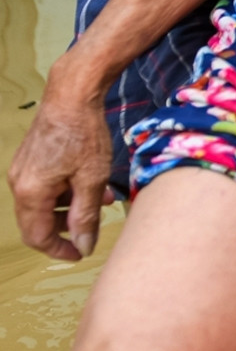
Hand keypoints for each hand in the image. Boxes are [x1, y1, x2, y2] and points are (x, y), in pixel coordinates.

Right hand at [8, 59, 114, 260]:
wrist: (72, 96)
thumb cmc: (83, 133)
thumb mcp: (92, 179)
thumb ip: (85, 216)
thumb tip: (83, 246)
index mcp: (31, 192)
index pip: (37, 236)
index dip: (59, 250)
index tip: (80, 254)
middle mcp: (20, 183)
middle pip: (38, 221)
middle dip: (66, 227)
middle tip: (93, 228)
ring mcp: (23, 170)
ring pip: (44, 203)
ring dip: (70, 207)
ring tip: (101, 200)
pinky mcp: (31, 159)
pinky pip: (45, 185)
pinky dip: (66, 190)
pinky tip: (91, 183)